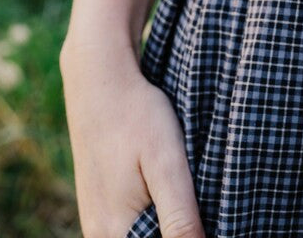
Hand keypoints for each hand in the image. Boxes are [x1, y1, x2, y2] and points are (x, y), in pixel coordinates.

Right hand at [60, 39, 206, 237]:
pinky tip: (167, 192)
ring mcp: (95, 222)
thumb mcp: (167, 161)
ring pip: (138, 235)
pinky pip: (128, 225)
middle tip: (198, 197)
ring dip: (165, 224)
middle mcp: (98, 235)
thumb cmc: (136, 116)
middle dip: (178, 230)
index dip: (188, 236)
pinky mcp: (98, 206)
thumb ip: (180, 214)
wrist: (99, 80)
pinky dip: (151, 216)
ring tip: (190, 196)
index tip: (208, 218)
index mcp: (114, 232)